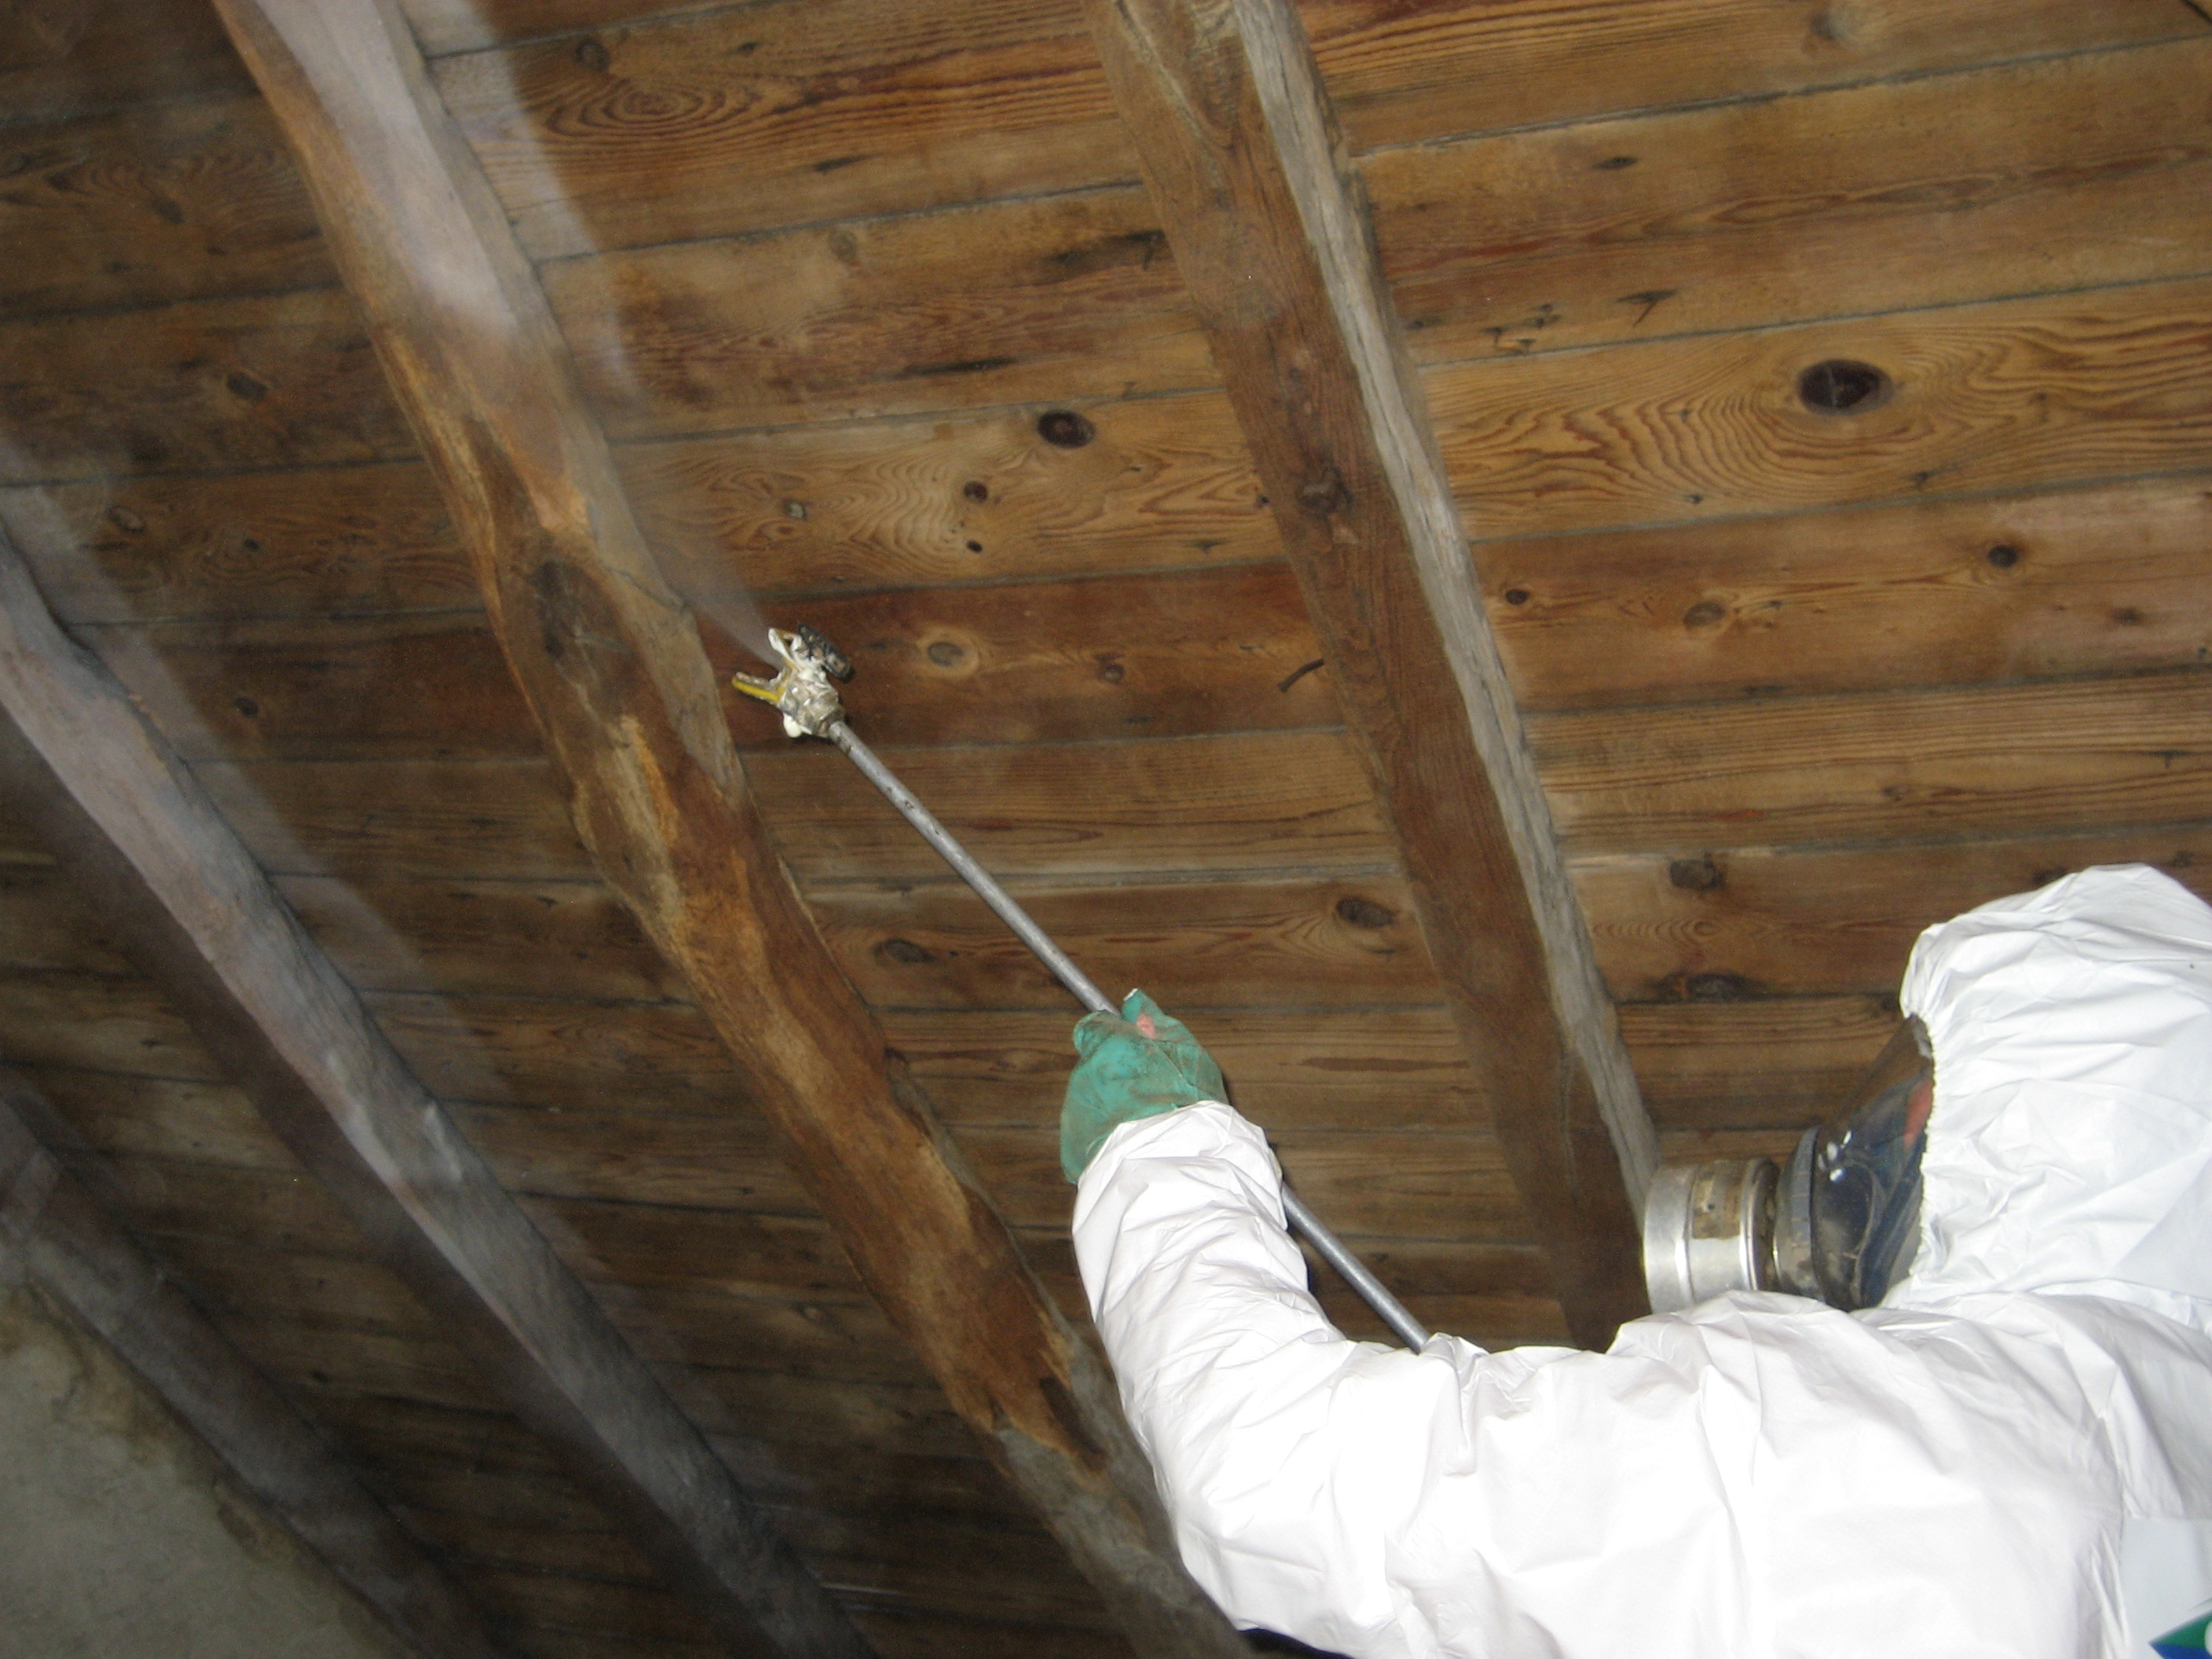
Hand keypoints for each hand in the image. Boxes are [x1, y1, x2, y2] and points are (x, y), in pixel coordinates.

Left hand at [1060, 989, 1225, 1181]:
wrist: (1173, 1166)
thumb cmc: (1187, 1107)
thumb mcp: (1185, 1052)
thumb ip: (1156, 1024)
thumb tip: (1135, 1003)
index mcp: (1110, 1047)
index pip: (1096, 1027)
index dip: (1119, 1038)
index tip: (1137, 1046)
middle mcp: (1084, 1076)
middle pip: (1095, 1067)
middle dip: (1119, 1075)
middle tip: (1154, 1092)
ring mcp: (1076, 1114)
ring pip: (1093, 1101)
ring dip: (1115, 1108)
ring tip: (1149, 1124)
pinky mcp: (1073, 1150)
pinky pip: (1090, 1135)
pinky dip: (1108, 1138)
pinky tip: (1135, 1145)